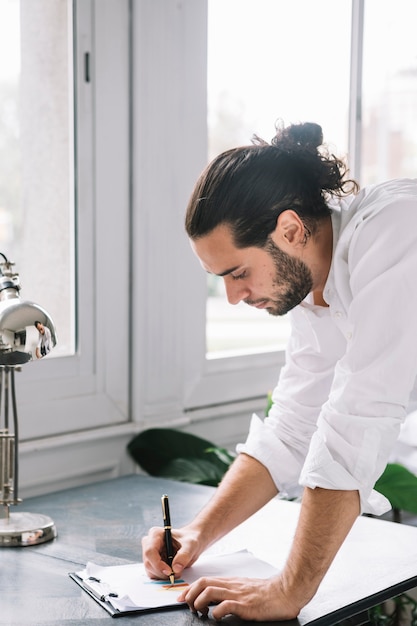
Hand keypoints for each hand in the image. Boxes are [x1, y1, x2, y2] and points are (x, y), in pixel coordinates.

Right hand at [141, 525, 202, 580]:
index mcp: (156, 534)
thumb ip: (184, 555)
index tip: (169, 572)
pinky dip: (163, 577)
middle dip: (162, 572)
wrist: (190, 544)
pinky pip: (153, 574)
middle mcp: (149, 543)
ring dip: (163, 576)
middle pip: (148, 563)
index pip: (150, 551)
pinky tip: (173, 572)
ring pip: (150, 570)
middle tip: (176, 574)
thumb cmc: (190, 540)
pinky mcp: (152, 563)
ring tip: (177, 571)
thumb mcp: (191, 545)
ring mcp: (150, 554)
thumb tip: (175, 568)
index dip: (158, 564)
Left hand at [177, 574, 301, 621]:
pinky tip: (216, 617)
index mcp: (231, 582)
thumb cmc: (267, 592)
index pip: (205, 580)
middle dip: (190, 593)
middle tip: (186, 604)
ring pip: (210, 591)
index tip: (182, 597)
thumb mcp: (245, 588)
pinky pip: (226, 605)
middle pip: (203, 583)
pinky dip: (216, 612)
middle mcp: (232, 586)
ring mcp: (238, 595)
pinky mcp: (245, 605)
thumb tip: (217, 599)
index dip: (190, 588)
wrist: (285, 592)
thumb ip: (232, 590)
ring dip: (199, 601)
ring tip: (199, 611)